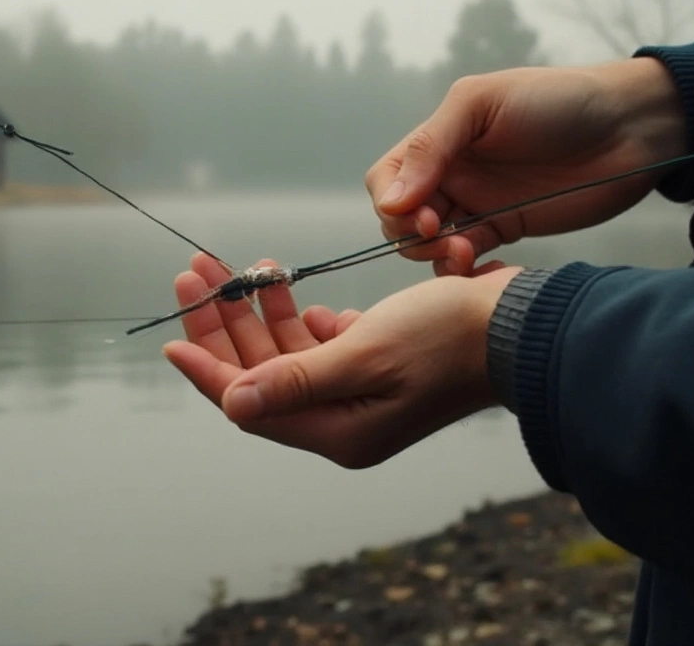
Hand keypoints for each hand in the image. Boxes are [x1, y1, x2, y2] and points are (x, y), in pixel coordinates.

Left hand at [162, 253, 520, 468]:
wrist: (523, 323)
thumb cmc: (449, 338)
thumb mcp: (366, 355)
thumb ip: (295, 379)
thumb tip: (231, 404)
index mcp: (338, 431)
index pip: (251, 404)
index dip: (208, 370)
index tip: (169, 340)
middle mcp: (343, 417)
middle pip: (262, 372)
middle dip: (225, 322)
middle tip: (194, 271)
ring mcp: (360, 390)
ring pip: (288, 350)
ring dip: (260, 309)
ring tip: (237, 263)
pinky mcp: (377, 363)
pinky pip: (320, 341)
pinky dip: (301, 313)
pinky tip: (288, 288)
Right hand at [367, 58, 687, 275]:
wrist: (632, 126)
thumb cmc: (558, 100)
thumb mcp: (482, 104)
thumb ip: (431, 146)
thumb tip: (390, 201)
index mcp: (439, 140)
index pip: (387, 180)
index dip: (392, 203)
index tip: (422, 215)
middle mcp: (452, 173)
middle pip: (402, 218)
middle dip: (411, 236)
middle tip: (445, 238)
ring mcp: (479, 203)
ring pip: (430, 243)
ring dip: (436, 256)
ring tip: (465, 255)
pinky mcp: (508, 228)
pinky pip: (467, 257)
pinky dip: (464, 270)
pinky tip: (484, 268)